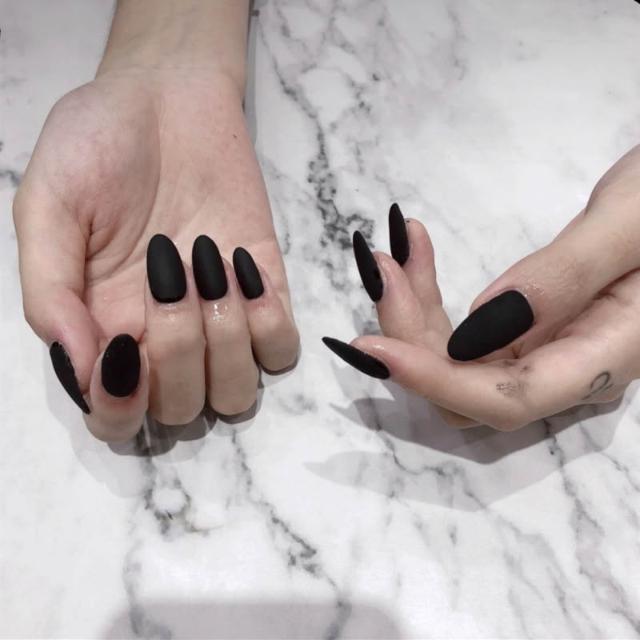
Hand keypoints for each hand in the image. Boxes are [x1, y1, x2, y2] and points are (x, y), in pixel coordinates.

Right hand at [14, 68, 298, 441]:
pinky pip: (281, 352)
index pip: (115, 414)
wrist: (167, 96)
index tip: (127, 348)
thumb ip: (50, 291)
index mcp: (103, 326)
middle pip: (181, 410)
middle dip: (179, 357)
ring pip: (237, 393)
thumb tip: (80, 367)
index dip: (121, 407)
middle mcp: (163, 337)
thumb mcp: (47, 205)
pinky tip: (246, 271)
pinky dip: (269, 325)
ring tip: (210, 268)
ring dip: (226, 343)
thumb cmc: (98, 143)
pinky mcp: (267, 292)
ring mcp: (220, 319)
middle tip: (168, 277)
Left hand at [323, 145, 639, 430]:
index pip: (506, 399)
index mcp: (604, 356)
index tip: (372, 347)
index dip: (434, 381)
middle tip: (381, 265)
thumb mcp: (629, 225)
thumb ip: (562, 280)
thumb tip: (475, 335)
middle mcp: (569, 370)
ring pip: (458, 362)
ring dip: (413, 313)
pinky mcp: (531, 329)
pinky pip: (468, 332)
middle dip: (410, 337)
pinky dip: (432, 296)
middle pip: (467, 389)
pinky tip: (415, 253)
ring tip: (391, 251)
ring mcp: (547, 351)